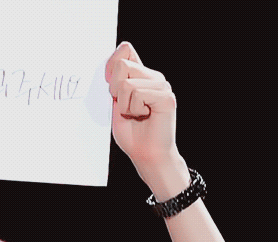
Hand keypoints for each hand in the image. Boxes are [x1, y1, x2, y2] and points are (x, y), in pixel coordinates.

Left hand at [106, 42, 178, 177]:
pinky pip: (137, 93)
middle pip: (122, 65)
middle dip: (115, 90)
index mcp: (142, 76)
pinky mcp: (166, 96)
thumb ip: (115, 84)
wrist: (147, 155)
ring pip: (127, 83)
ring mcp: (162, 85)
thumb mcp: (116, 105)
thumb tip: (111, 66)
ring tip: (136, 115)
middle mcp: (154, 77)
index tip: (111, 87)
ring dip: (124, 105)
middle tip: (126, 108)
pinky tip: (144, 116)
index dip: (112, 64)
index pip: (125, 49)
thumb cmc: (132, 135)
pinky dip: (134, 109)